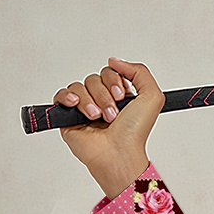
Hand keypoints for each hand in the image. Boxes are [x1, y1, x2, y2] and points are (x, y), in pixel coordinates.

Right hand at [55, 57, 165, 197]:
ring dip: (90, 101)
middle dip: (104, 95)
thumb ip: (140, 72)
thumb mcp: (152, 96)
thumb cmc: (135, 132)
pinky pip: (61, 96)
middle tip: (113, 114)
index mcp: (119, 95)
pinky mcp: (69, 117)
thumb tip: (114, 61)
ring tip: (98, 118)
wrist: (119, 153)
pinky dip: (67, 97)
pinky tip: (76, 105)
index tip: (121, 96)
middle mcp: (102, 100)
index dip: (114, 80)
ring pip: (79, 86)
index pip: (109, 72)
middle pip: (94, 78)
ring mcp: (84, 108)